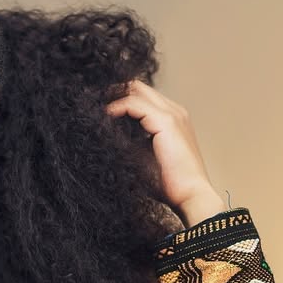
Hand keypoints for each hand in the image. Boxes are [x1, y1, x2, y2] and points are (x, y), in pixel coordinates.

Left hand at [104, 79, 223, 223]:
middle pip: (139, 88)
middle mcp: (174, 111)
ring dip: (114, 96)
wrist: (190, 195)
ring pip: (136, 90)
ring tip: (94, 106)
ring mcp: (172, 114)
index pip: (143, 97)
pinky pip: (134, 104)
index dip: (120, 98)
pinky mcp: (166, 122)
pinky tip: (105, 116)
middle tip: (92, 102)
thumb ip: (132, 143)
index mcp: (172, 119)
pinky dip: (118, 107)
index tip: (98, 108)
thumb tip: (108, 136)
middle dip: (114, 92)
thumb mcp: (145, 158)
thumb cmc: (170, 184)